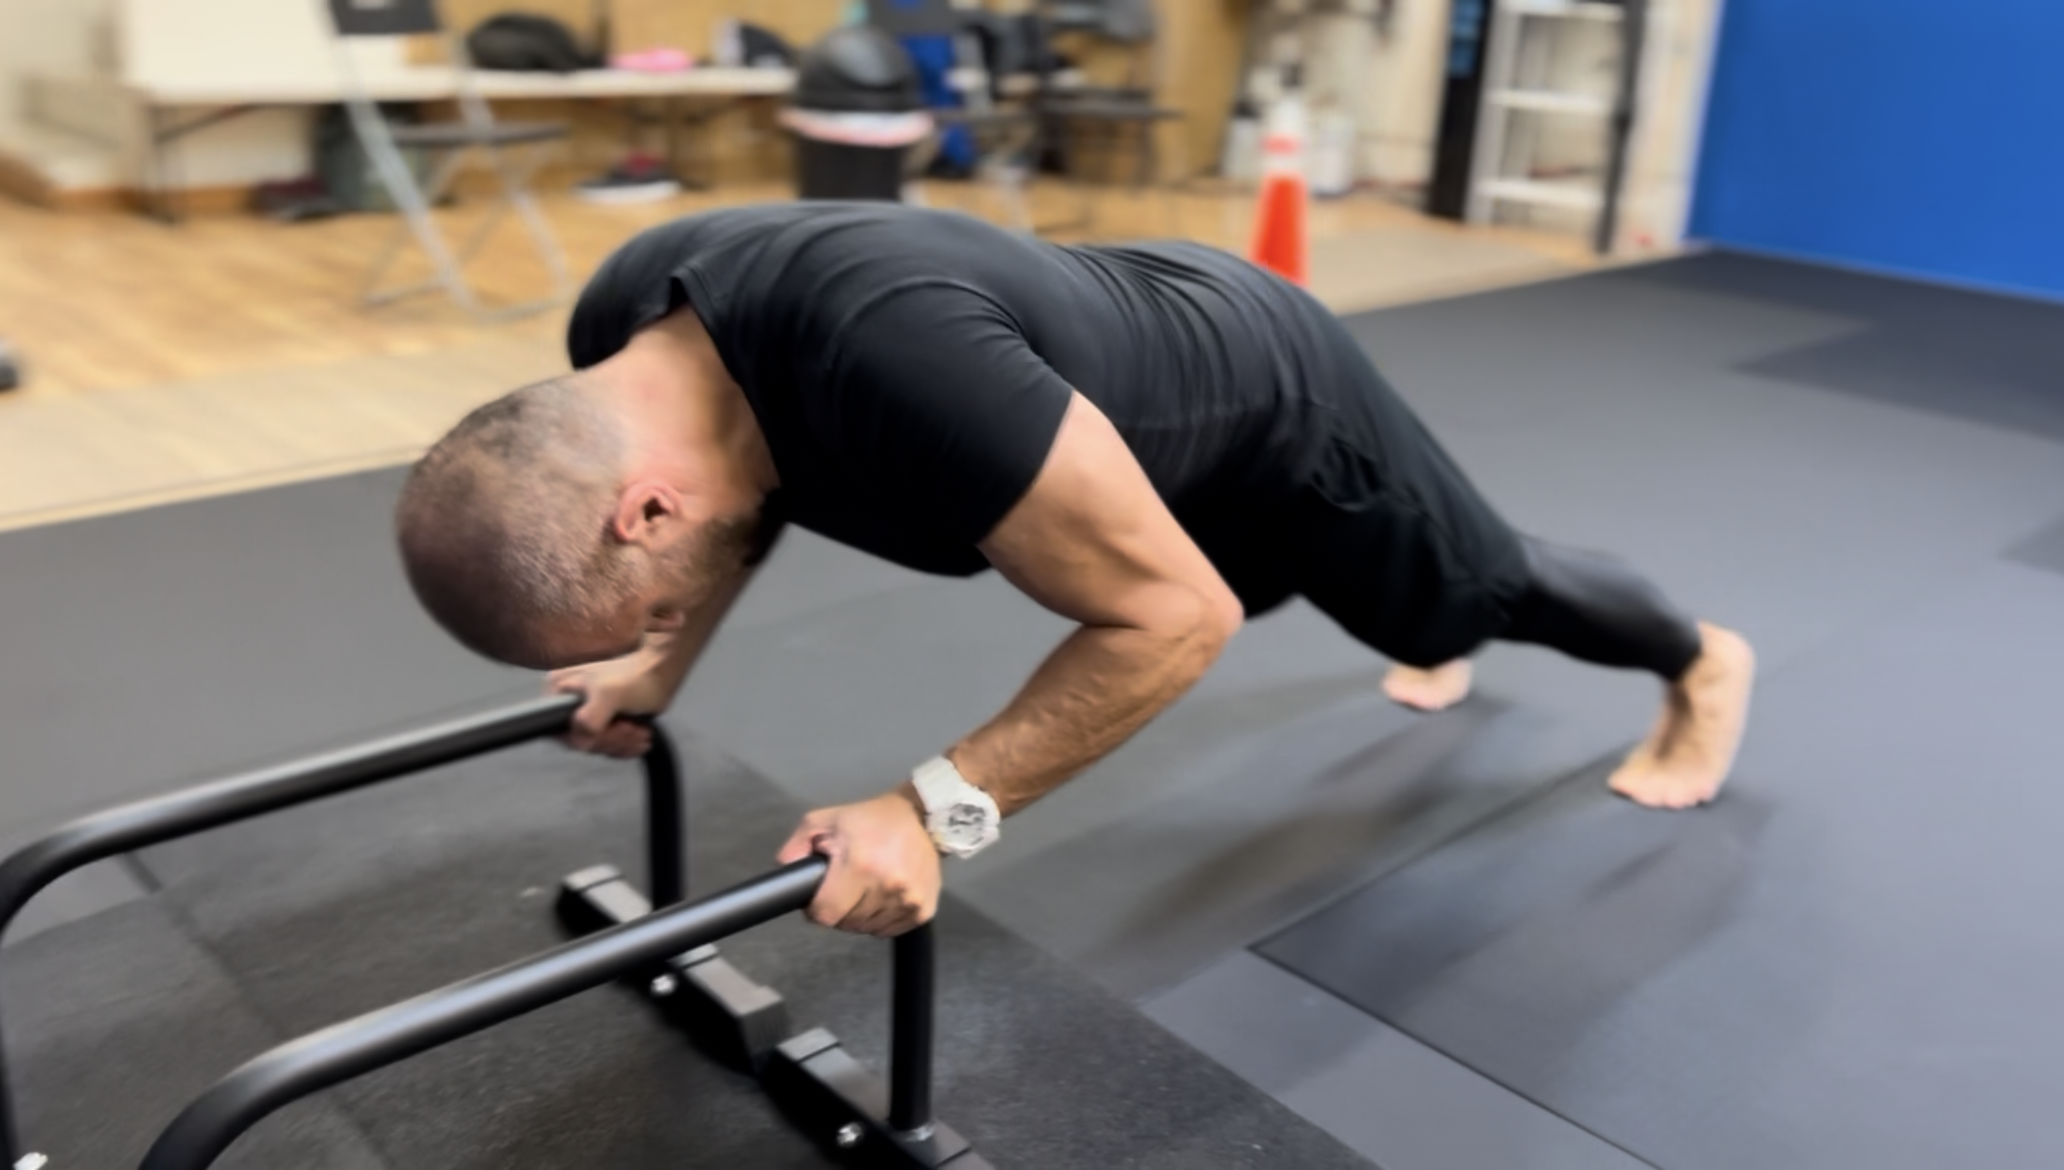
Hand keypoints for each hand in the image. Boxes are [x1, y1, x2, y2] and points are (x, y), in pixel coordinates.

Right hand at [547, 643, 680, 757]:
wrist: (663, 669)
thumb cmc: (638, 676)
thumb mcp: (609, 694)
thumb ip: (588, 719)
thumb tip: (580, 741)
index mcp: (559, 688)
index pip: (561, 730)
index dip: (589, 738)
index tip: (615, 728)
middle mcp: (567, 699)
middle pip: (581, 739)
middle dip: (611, 739)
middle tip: (632, 729)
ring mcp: (585, 709)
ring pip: (597, 743)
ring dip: (622, 743)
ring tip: (640, 731)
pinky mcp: (602, 717)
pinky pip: (608, 743)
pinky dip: (626, 744)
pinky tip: (640, 735)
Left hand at [776, 789, 940, 936]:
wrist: (921, 818)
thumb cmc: (869, 820)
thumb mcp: (823, 821)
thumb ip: (795, 847)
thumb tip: (784, 875)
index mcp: (860, 865)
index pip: (826, 914)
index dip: (817, 908)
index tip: (821, 896)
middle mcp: (888, 886)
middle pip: (846, 924)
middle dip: (839, 909)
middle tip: (845, 885)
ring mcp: (909, 900)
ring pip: (866, 930)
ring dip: (860, 915)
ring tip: (865, 887)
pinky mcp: (923, 910)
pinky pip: (888, 931)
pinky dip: (880, 919)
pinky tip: (882, 895)